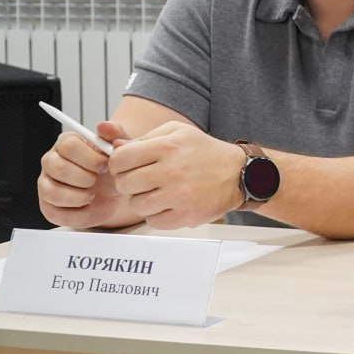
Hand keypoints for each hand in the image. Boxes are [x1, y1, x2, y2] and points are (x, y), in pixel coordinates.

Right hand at [37, 121, 131, 227]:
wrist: (116, 194)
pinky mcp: (48, 206)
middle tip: (98, 180)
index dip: (89, 157)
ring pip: (52, 191)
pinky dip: (77, 214)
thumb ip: (116, 135)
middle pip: (58, 167)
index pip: (68, 145)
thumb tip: (103, 126)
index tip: (105, 165)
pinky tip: (87, 207)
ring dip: (79, 196)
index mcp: (67, 143)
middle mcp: (51, 161)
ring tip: (92, 194)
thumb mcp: (121, 149)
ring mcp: (46, 184)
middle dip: (85, 177)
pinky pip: (55, 213)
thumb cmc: (115, 168)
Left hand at [107, 122, 245, 228]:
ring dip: (143, 200)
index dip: (118, 164)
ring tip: (159, 192)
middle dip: (130, 182)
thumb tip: (114, 147)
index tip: (127, 166)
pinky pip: (153, 221)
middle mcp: (171, 171)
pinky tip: (170, 203)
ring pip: (136, 205)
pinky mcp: (185, 216)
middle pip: (124, 184)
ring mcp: (178, 196)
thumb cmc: (205, 151)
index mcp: (167, 147)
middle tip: (144, 180)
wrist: (239, 174)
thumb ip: (144, 138)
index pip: (119, 160)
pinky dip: (158, 214)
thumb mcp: (177, 132)